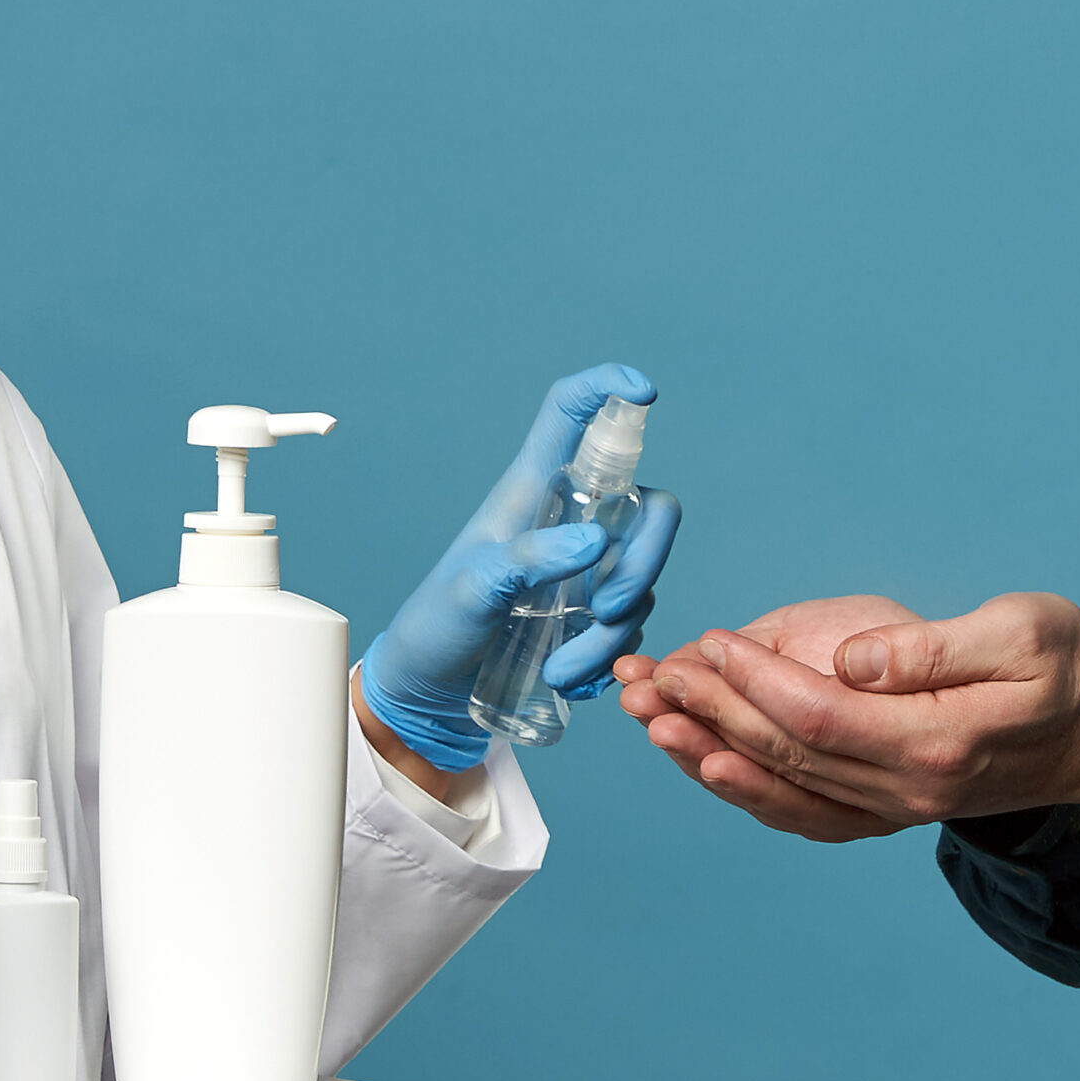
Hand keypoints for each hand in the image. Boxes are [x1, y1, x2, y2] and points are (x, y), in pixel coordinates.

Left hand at [360, 364, 682, 772]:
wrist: (431, 692)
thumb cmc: (438, 624)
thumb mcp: (472, 589)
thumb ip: (528, 561)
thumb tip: (594, 543)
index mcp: (532, 490)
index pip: (572, 414)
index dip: (607, 387)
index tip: (644, 391)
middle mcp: (569, 520)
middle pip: (648, 506)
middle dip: (646, 559)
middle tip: (606, 609)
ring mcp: (588, 568)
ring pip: (644, 577)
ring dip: (613, 631)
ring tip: (560, 669)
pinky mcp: (596, 614)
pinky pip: (634, 624)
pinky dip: (610, 656)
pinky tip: (572, 678)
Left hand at [620, 593, 1079, 840]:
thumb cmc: (1064, 668)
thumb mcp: (1020, 632)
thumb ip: (934, 648)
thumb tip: (854, 661)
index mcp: (934, 741)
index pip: (820, 715)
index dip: (756, 681)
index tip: (709, 643)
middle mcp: (908, 790)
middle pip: (789, 754)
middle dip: (713, 712)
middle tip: (651, 679)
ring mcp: (898, 809)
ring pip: (787, 791)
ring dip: (713, 759)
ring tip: (655, 726)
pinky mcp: (891, 811)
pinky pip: (808, 814)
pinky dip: (753, 794)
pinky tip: (711, 768)